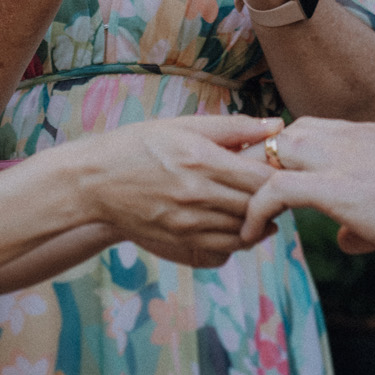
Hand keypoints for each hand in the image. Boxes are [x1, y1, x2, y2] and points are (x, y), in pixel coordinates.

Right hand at [62, 115, 283, 267]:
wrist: (95, 182)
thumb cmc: (140, 145)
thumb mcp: (183, 125)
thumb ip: (233, 127)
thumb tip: (277, 126)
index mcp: (202, 160)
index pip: (262, 178)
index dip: (278, 175)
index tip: (278, 167)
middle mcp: (197, 195)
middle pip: (257, 206)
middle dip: (272, 198)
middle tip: (276, 187)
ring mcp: (188, 223)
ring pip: (245, 231)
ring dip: (258, 220)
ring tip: (258, 204)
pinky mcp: (180, 241)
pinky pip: (225, 248)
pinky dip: (239, 238)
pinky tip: (238, 222)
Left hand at [241, 118, 374, 262]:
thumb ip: (364, 219)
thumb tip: (346, 239)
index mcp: (365, 134)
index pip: (307, 130)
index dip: (283, 158)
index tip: (270, 188)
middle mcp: (349, 137)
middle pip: (284, 135)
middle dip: (261, 164)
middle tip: (249, 200)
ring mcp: (342, 159)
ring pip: (274, 152)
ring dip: (254, 183)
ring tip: (246, 216)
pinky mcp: (338, 189)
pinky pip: (276, 189)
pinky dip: (256, 210)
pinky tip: (251, 234)